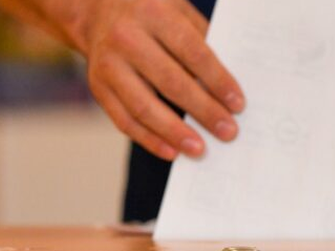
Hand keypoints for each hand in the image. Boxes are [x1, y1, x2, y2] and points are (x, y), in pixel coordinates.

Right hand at [75, 0, 245, 160]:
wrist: (96, 10)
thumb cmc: (150, 13)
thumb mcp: (177, 9)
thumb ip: (200, 40)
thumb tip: (225, 87)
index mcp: (153, 12)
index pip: (192, 52)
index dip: (217, 80)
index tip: (238, 105)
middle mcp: (126, 37)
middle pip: (170, 82)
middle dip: (203, 111)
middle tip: (227, 132)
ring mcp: (109, 64)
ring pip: (144, 106)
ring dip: (175, 133)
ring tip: (199, 149)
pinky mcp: (99, 87)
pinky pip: (124, 120)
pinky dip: (149, 139)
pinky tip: (171, 151)